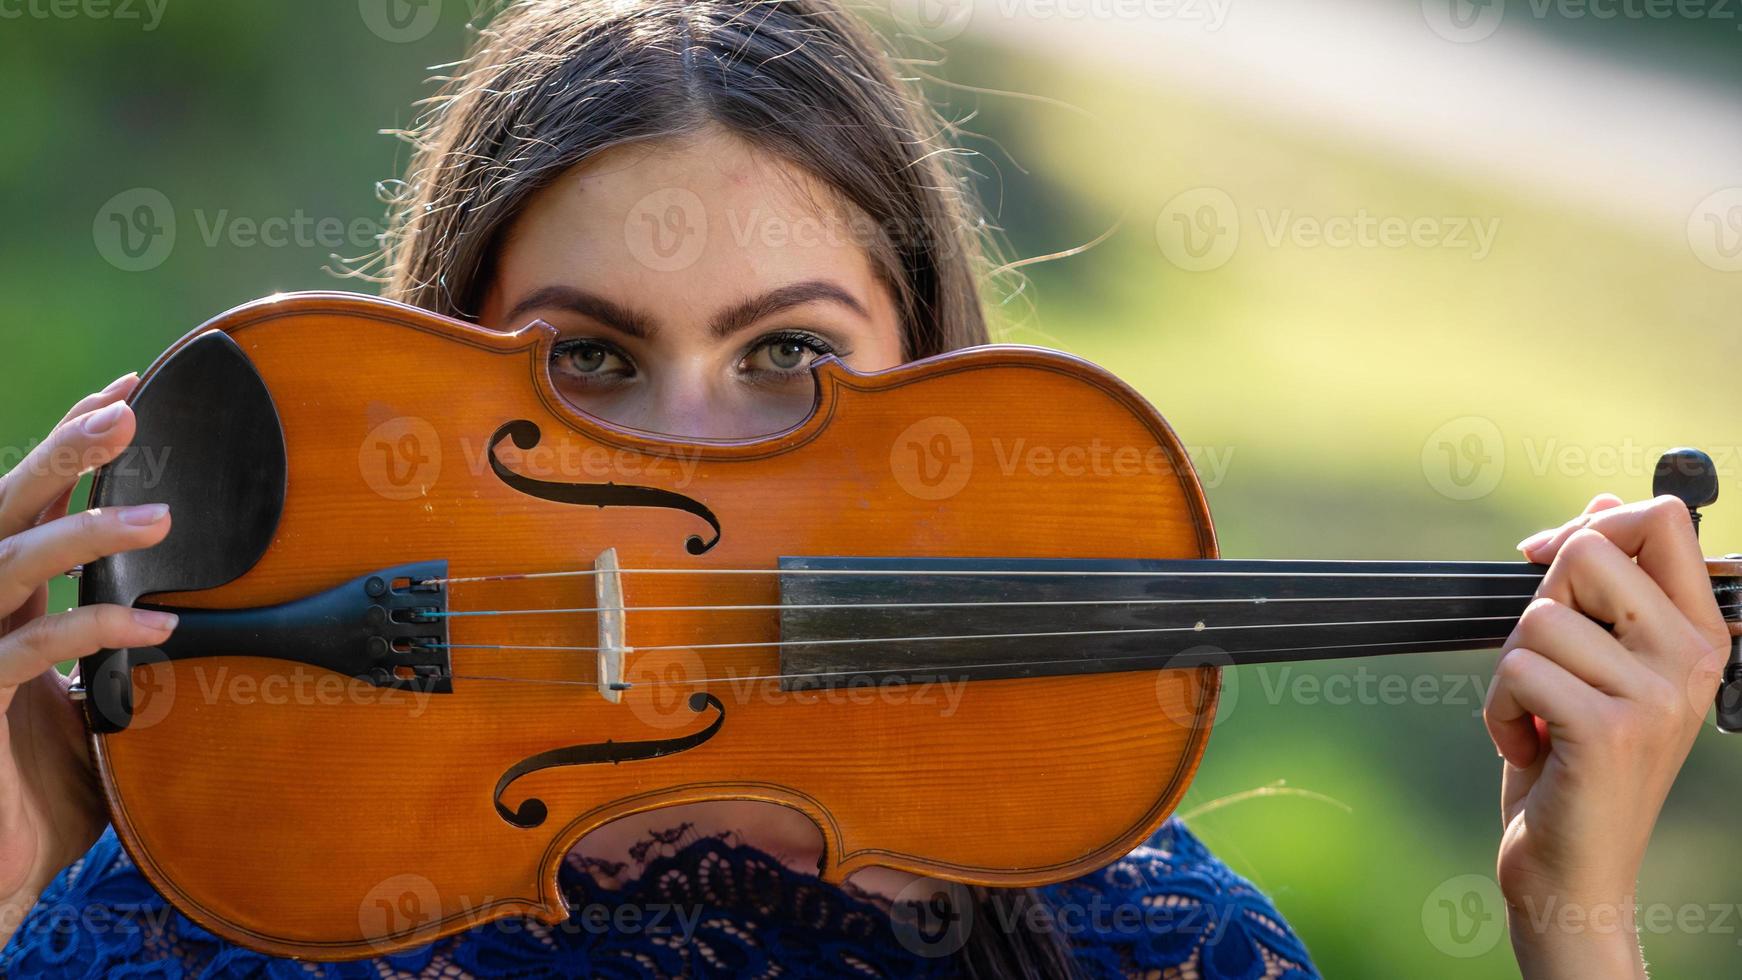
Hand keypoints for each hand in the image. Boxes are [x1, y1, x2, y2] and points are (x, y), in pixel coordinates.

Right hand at [0, 375, 178, 940]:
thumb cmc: (45, 789)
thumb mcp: (100, 705)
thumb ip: (133, 655)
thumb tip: (209, 619)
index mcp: (10, 600)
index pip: (40, 503)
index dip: (75, 447)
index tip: (128, 391)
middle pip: (10, 510)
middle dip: (64, 455)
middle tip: (124, 409)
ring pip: (10, 565)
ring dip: (85, 536)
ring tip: (158, 516)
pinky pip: (30, 651)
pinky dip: (94, 632)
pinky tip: (154, 628)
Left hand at [1485, 494, 1727, 978]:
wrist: (1573, 866)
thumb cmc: (1573, 760)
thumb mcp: (1591, 662)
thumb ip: (1601, 586)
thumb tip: (1600, 503)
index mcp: (1698, 632)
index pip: (1664, 520)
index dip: (1591, 526)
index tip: (1549, 566)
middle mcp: (1691, 658)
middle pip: (1587, 552)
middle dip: (1538, 606)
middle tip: (1549, 670)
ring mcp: (1657, 695)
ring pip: (1537, 618)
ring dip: (1512, 670)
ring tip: (1540, 719)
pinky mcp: (1610, 730)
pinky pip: (1517, 671)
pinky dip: (1499, 711)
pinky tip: (1529, 747)